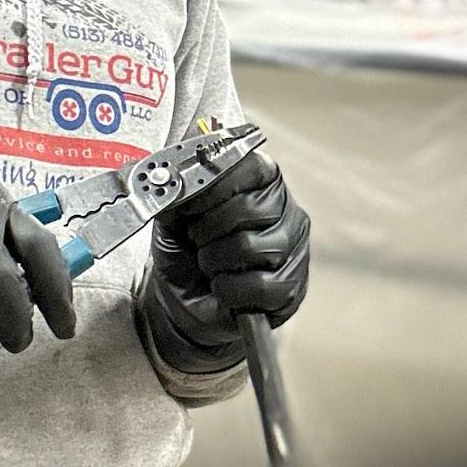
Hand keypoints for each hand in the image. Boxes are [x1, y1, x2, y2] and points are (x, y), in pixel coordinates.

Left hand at [142, 148, 308, 373]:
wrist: (185, 300)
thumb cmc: (185, 251)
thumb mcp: (172, 218)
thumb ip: (175, 196)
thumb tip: (174, 183)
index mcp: (259, 178)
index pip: (247, 167)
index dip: (212, 186)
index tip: (187, 204)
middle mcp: (284, 207)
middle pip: (248, 209)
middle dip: (207, 229)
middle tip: (195, 240)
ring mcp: (294, 248)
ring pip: (251, 247)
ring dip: (215, 261)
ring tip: (208, 264)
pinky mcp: (293, 286)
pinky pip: (260, 286)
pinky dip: (229, 290)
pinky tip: (222, 287)